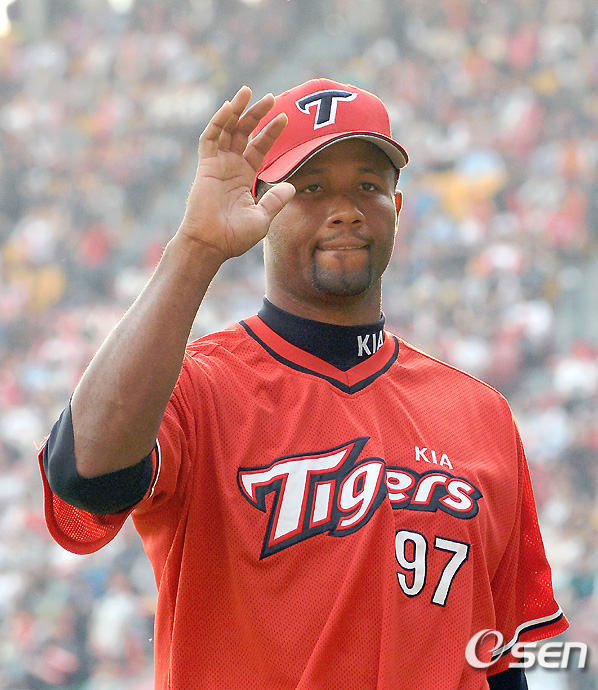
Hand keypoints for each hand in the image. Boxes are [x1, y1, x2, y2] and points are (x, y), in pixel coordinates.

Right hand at [178, 85, 295, 263]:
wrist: (211, 244)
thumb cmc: (235, 236)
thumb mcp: (262, 217)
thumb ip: (275, 200)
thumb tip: (292, 186)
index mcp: (245, 177)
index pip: (259, 148)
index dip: (271, 133)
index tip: (285, 118)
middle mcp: (231, 167)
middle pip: (244, 133)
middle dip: (256, 115)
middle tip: (270, 97)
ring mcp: (217, 165)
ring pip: (227, 130)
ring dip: (237, 111)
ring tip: (248, 92)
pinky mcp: (205, 167)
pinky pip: (210, 138)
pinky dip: (218, 122)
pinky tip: (230, 108)